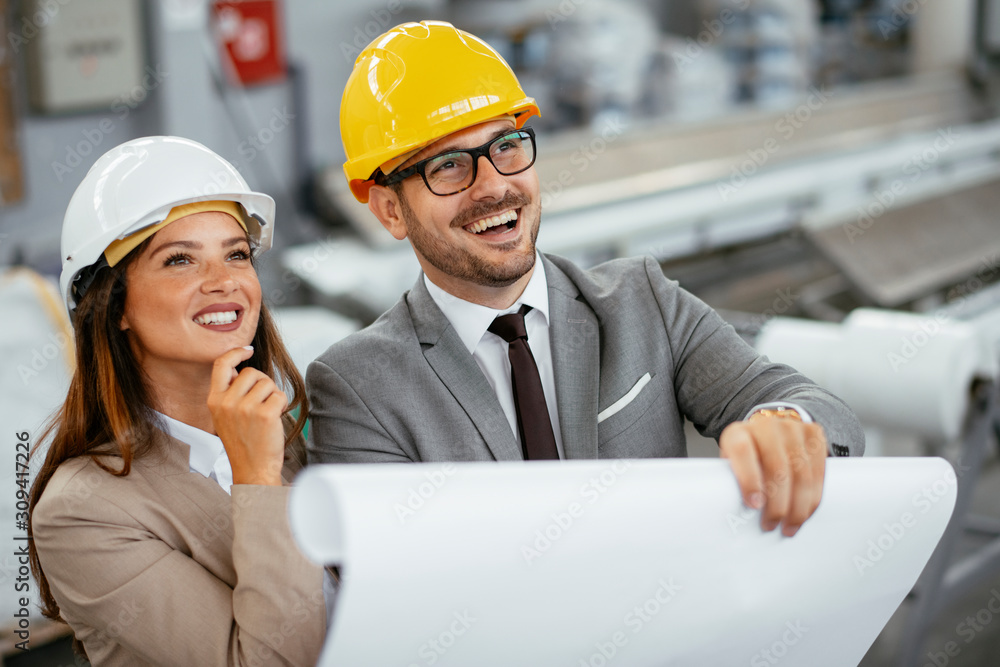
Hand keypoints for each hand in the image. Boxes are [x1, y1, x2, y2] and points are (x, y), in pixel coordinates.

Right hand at [207, 346, 286, 485]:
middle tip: (261, 405)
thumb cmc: (244, 443)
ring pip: (267, 383)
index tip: (248, 350)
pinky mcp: (264, 414)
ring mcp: (245, 408)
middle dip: (262, 384)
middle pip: (252, 373)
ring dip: (272, 396)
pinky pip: (279, 395)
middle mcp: (226, 402)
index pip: (221, 365)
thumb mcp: (225, 416)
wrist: (253, 471)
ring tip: (265, 415)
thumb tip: (240, 368)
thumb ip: (229, 393)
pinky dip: (281, 405)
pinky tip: (274, 421)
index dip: (236, 353)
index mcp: (214, 401)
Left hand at [719, 416, 826, 536]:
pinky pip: (818, 473)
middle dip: (777, 505)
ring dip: (797, 507)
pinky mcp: (814, 434)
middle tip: (771, 524)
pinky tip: (804, 512)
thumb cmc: (748, 455)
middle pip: (777, 469)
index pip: (742, 452)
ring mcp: (792, 428)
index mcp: (739, 433)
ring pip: (801, 474)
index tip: (754, 505)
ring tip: (789, 526)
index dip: (749, 480)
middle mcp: (766, 426)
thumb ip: (734, 482)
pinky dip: (812, 498)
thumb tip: (738, 514)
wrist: (768, 431)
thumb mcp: (732, 464)